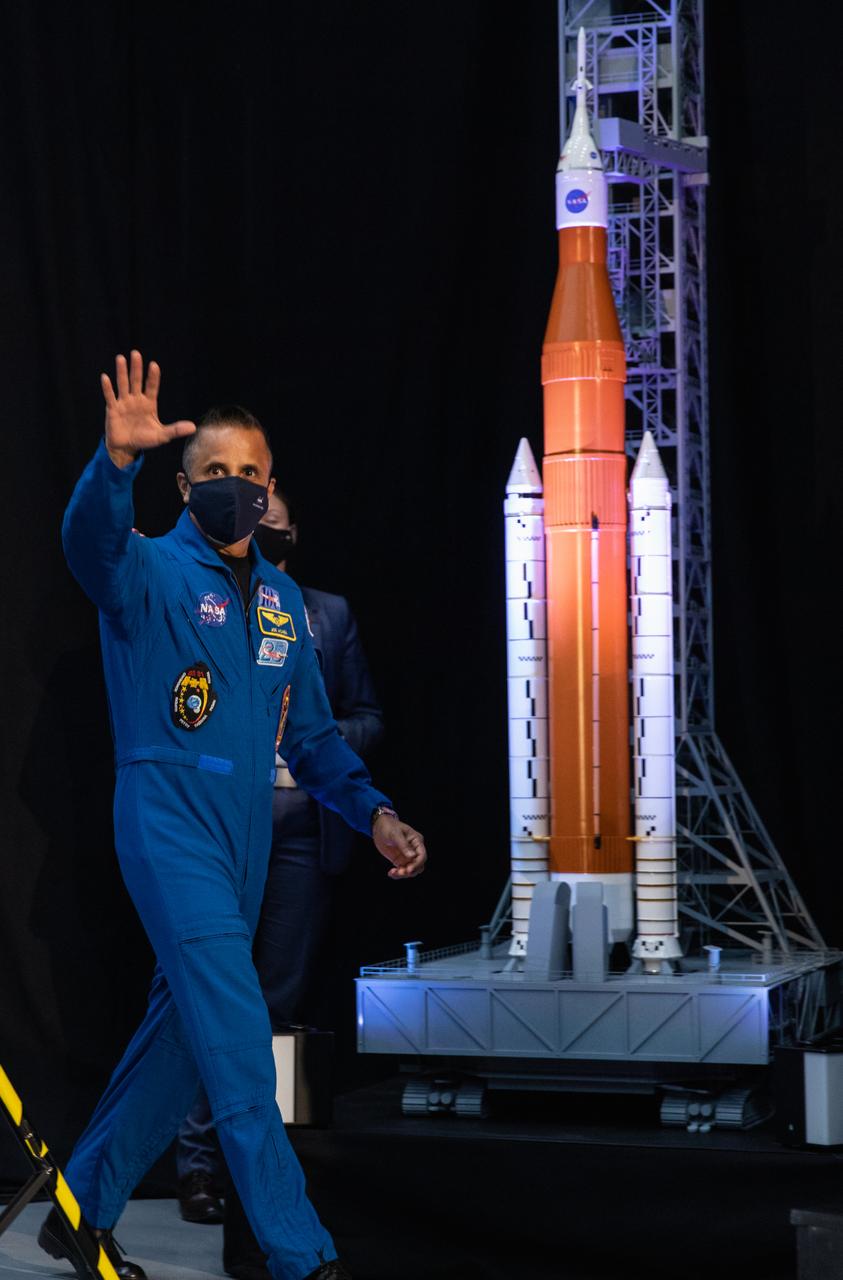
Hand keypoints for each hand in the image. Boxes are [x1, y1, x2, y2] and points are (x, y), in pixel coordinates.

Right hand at [101, 350, 195, 466]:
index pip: (152, 387)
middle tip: (136, 353)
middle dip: (136, 368)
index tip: (154, 365)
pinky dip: (107, 388)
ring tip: (121, 358)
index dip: (153, 377)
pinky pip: (110, 396)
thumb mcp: (162, 435)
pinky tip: (105, 377)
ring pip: (123, 384)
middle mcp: (136, 400)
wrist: (126, 448)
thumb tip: (193, 427)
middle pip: (136, 381)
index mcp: (149, 404)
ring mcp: (124, 403)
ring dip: (122, 372)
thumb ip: (175, 430)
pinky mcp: (113, 409)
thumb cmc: (144, 439)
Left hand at [373, 815, 426, 879]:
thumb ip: (403, 845)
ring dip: (404, 874)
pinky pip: (402, 870)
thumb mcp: (395, 834)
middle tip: (400, 872)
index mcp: (417, 841)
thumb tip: (412, 856)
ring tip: (393, 873)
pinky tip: (391, 873)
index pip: (422, 855)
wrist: (379, 827)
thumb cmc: (389, 826)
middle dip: (411, 871)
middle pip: (418, 865)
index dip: (417, 864)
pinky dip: (397, 874)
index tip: (408, 869)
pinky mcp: (400, 860)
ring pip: (411, 870)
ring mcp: (407, 856)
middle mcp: (414, 850)